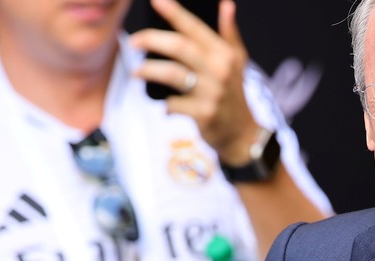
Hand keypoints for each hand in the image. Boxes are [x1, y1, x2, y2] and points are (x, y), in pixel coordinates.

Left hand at [132, 0, 263, 165]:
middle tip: (134, 41)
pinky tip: (166, 105)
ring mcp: (211, 93)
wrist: (241, 133)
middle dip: (152, 40)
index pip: (195, 28)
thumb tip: (226, 4)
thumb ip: (229, 32)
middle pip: (180, 47)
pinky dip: (166, 104)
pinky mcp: (203, 114)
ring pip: (172, 74)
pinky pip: (173, 104)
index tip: (156, 0)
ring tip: (136, 72)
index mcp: (224, 53)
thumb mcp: (237, 61)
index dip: (174, 12)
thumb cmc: (233, 93)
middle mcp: (219, 70)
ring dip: (149, 71)